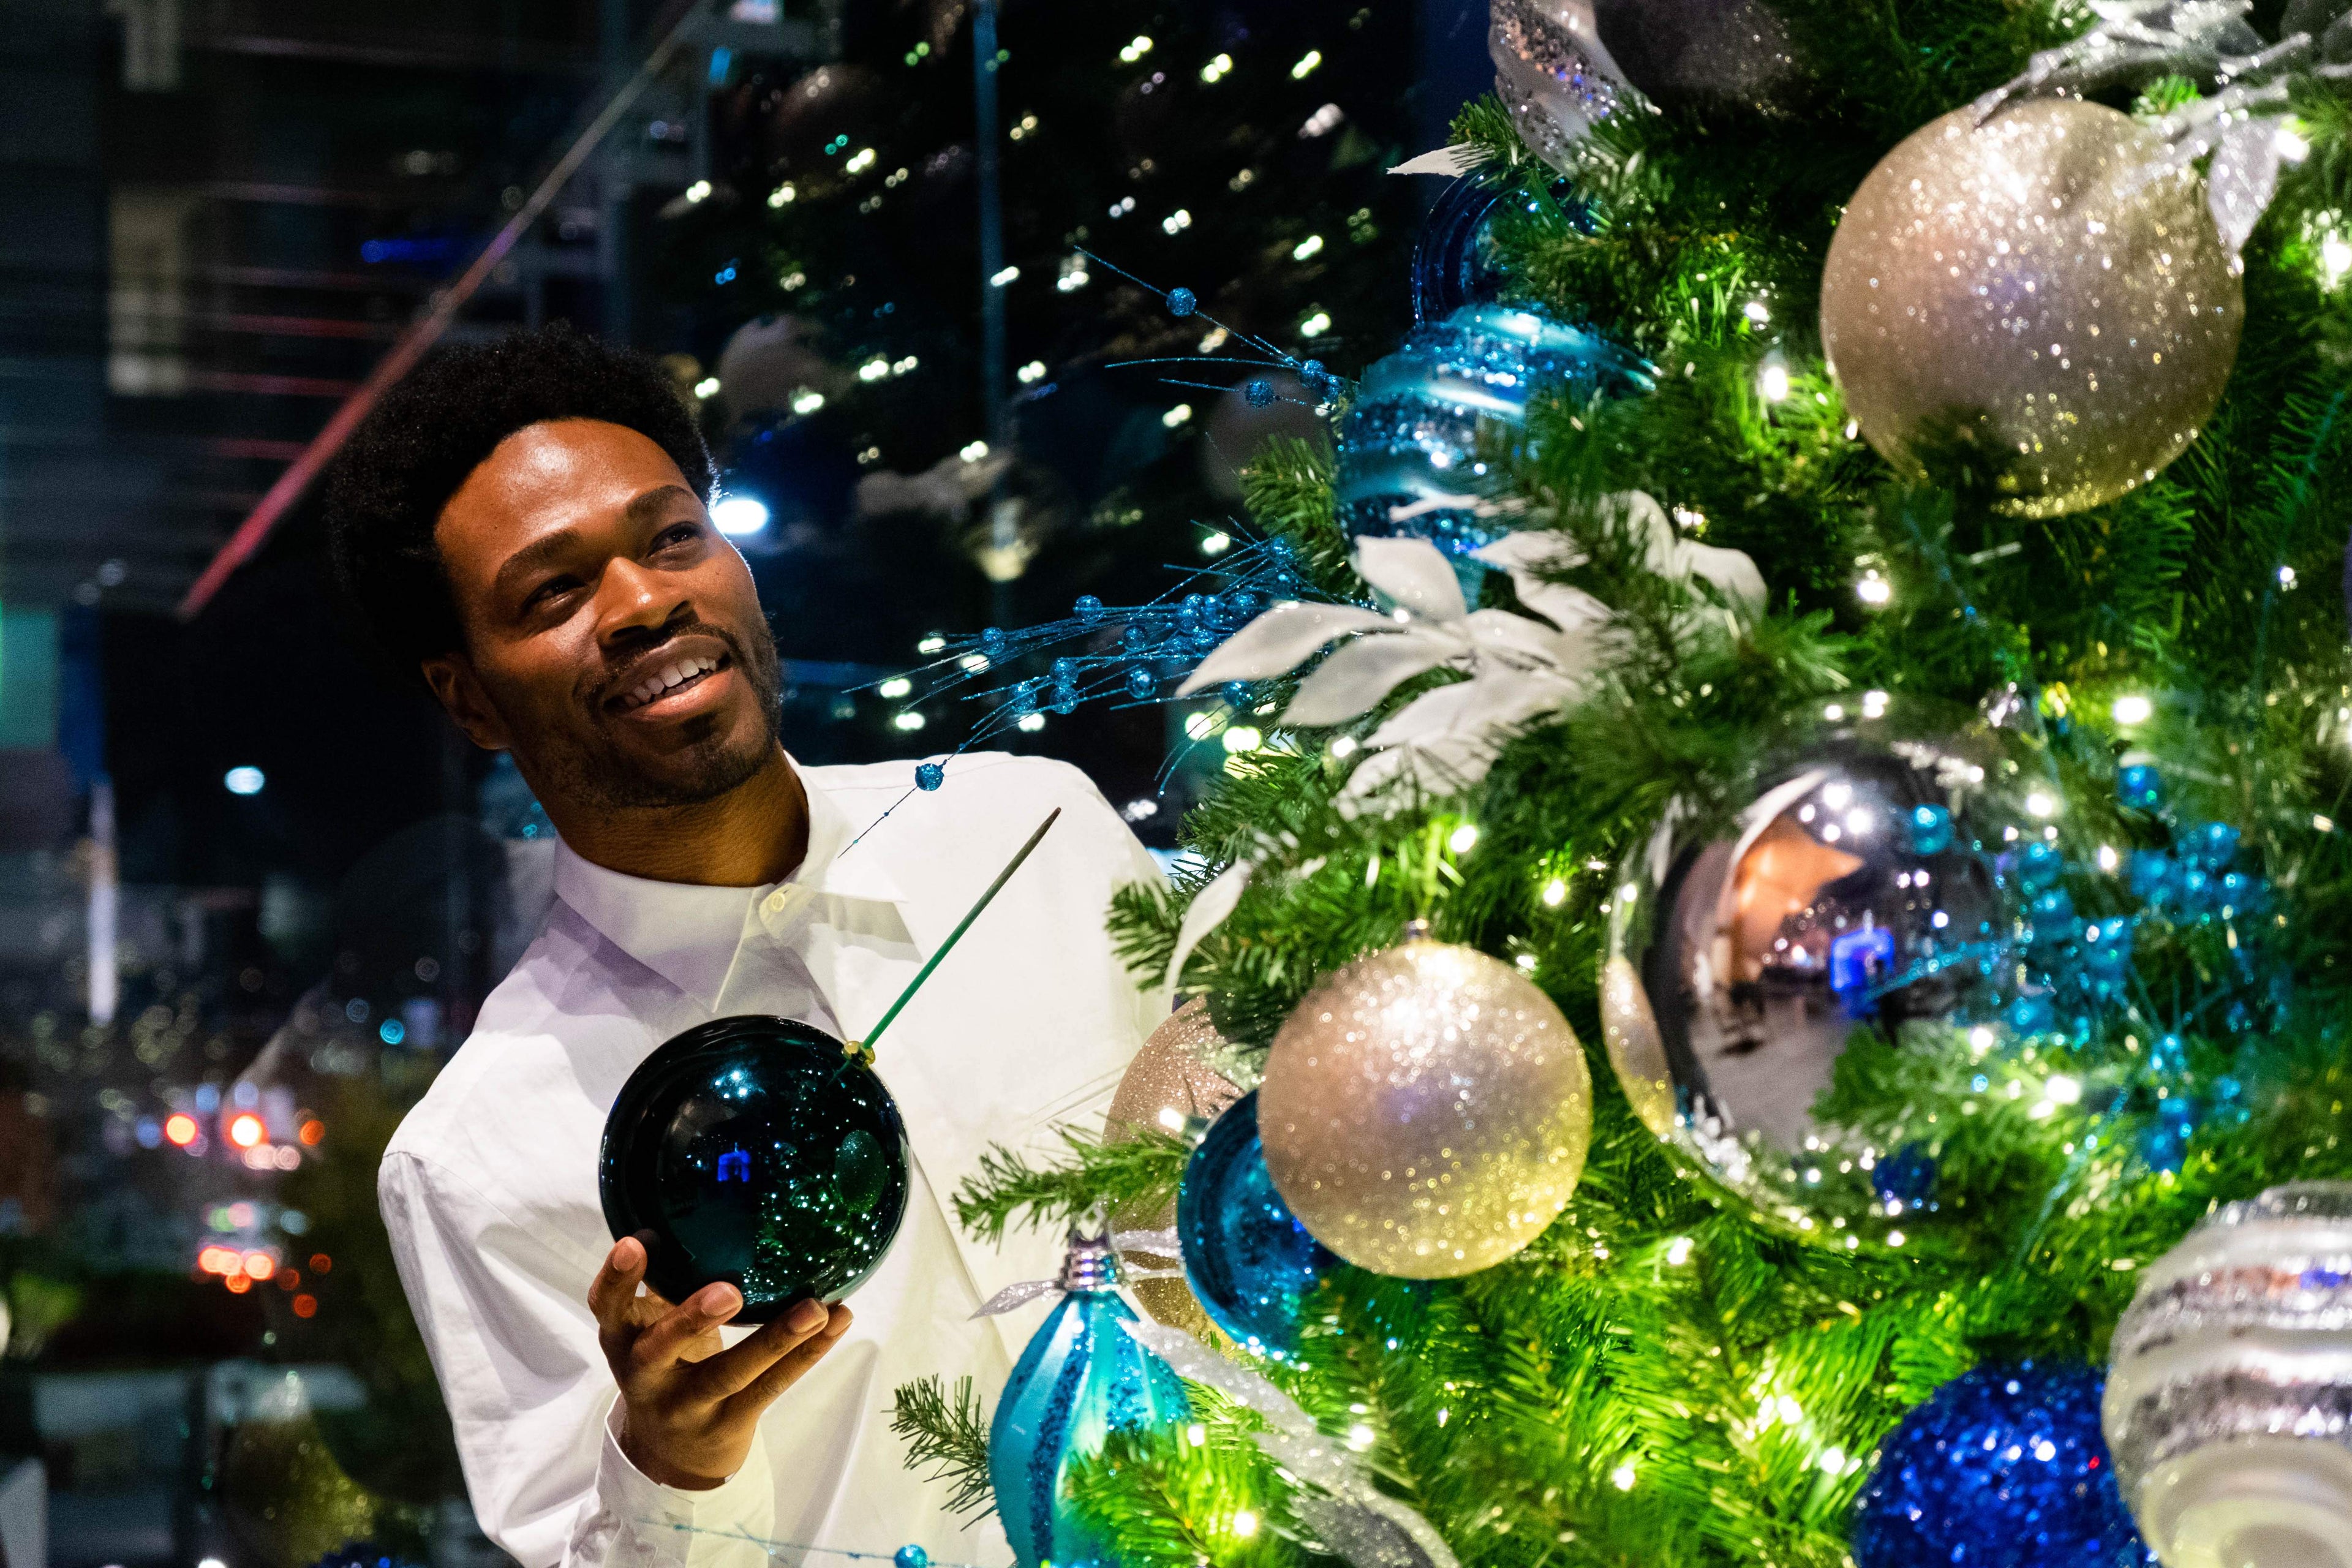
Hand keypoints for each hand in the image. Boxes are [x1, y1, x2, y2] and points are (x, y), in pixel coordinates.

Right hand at [588, 1234, 852, 1489]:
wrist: (671, 1459)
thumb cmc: (667, 1367)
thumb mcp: (651, 1329)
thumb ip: (667, 1282)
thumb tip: (702, 1209)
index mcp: (623, 1341)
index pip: (606, 1308)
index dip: (616, 1278)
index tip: (635, 1242)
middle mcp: (647, 1377)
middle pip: (660, 1351)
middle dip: (690, 1320)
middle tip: (729, 1292)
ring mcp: (688, 1406)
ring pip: (731, 1374)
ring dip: (777, 1339)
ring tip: (816, 1307)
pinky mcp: (730, 1423)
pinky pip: (772, 1387)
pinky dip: (808, 1353)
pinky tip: (839, 1320)